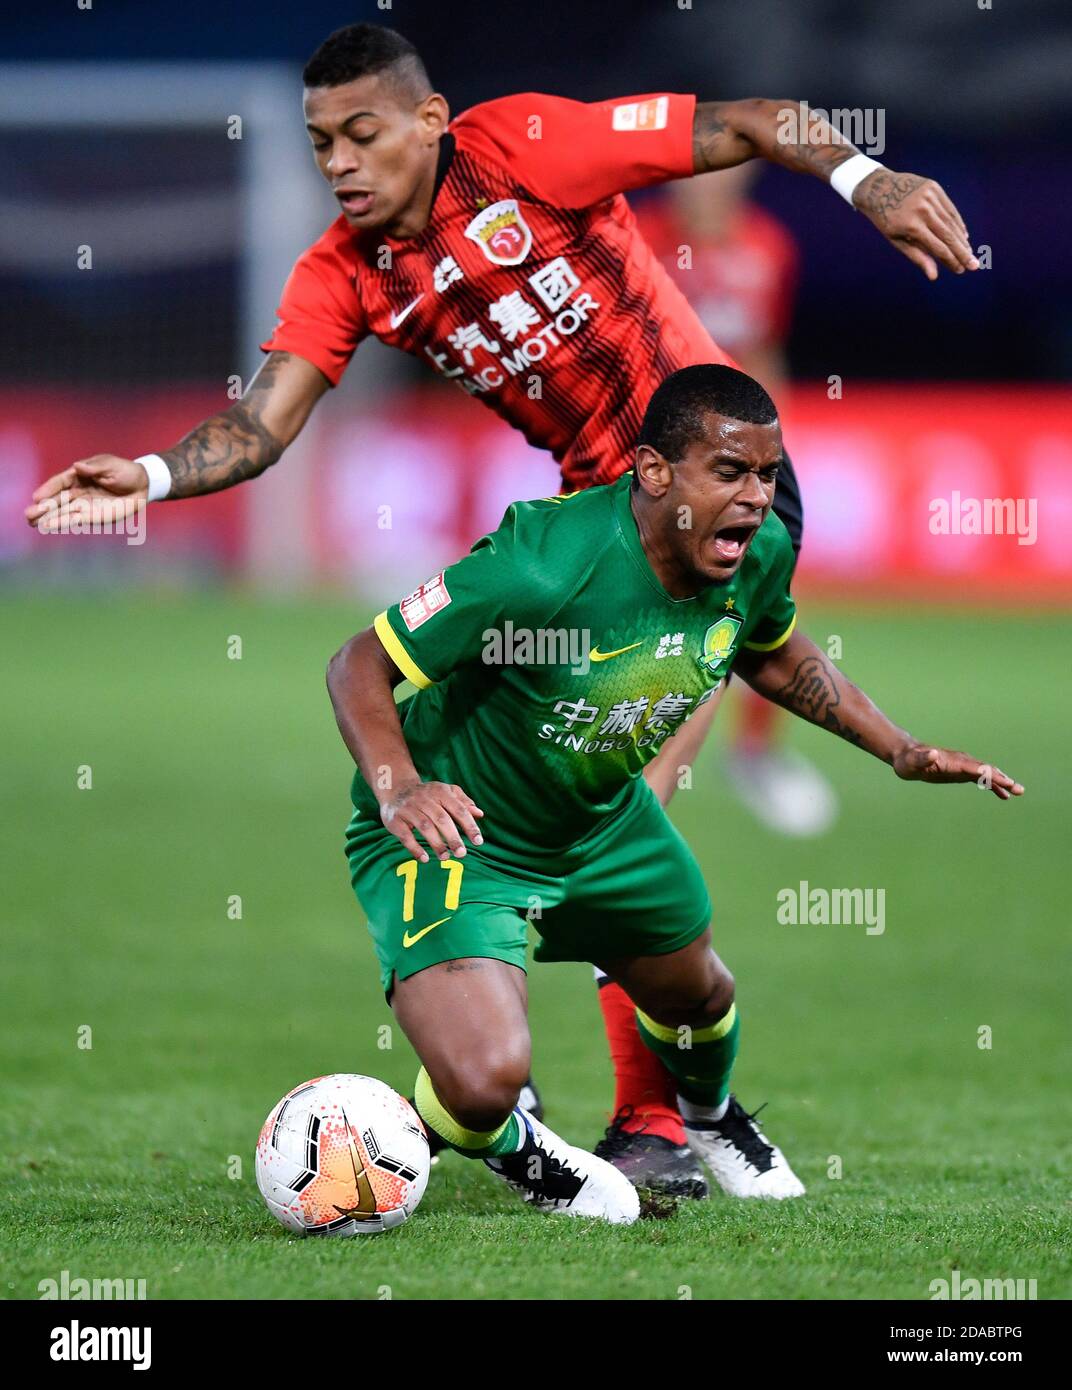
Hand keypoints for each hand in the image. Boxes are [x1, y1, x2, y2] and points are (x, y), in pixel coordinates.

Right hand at [25, 454, 149, 531]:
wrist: (143, 486)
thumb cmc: (126, 472)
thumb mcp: (111, 465)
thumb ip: (94, 468)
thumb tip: (77, 467)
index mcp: (79, 475)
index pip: (60, 482)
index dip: (48, 489)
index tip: (37, 497)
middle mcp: (79, 491)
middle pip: (57, 499)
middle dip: (42, 507)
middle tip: (28, 514)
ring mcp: (85, 504)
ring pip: (63, 511)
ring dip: (48, 517)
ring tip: (31, 522)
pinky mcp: (93, 516)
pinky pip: (75, 520)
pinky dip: (63, 523)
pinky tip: (49, 526)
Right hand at [380, 781, 484, 861]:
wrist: (395, 789)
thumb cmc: (428, 795)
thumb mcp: (446, 792)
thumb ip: (463, 802)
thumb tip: (480, 814)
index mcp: (440, 791)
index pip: (458, 809)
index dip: (469, 826)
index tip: (478, 842)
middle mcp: (424, 799)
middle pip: (442, 819)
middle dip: (453, 837)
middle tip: (462, 853)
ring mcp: (409, 809)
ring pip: (425, 827)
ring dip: (436, 844)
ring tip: (445, 857)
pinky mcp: (395, 820)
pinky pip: (406, 835)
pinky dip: (415, 848)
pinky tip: (424, 858)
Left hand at [853, 169, 978, 279]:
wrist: (878, 187)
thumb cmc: (886, 219)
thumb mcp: (897, 240)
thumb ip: (917, 256)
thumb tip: (934, 276)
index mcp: (911, 226)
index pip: (938, 247)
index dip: (951, 260)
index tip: (961, 270)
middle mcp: (923, 210)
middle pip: (949, 235)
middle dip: (962, 252)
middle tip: (974, 265)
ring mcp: (930, 196)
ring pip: (951, 222)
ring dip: (962, 239)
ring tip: (969, 252)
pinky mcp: (934, 187)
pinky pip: (950, 209)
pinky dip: (957, 223)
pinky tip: (963, 235)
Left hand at [892, 743, 1023, 800]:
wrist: (907, 756)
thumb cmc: (908, 760)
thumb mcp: (912, 760)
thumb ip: (923, 757)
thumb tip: (933, 753)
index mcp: (953, 761)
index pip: (975, 768)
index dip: (989, 774)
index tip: (1003, 781)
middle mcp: (962, 762)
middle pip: (987, 770)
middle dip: (1002, 779)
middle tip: (1018, 789)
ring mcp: (963, 767)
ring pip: (987, 774)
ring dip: (1003, 782)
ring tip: (1018, 791)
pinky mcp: (961, 772)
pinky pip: (981, 779)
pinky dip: (993, 786)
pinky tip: (1003, 795)